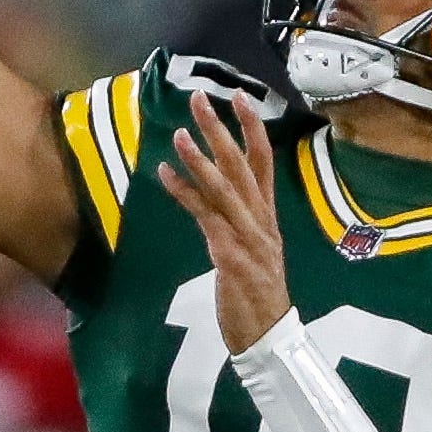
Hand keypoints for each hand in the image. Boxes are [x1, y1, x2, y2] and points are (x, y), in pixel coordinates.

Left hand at [156, 93, 287, 352]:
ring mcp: (248, 237)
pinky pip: (205, 218)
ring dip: (202, 158)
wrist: (267, 335)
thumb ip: (241, 218)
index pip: (263, 161)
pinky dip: (185, 194)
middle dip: (222, 129)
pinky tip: (164, 175)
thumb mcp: (254, 249)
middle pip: (243, 165)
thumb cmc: (256, 293)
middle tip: (200, 98)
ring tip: (181, 131)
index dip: (253, 128)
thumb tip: (222, 191)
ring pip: (225, 188)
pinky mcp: (230, 256)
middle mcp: (261, 221)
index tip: (239, 96)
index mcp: (267, 216)